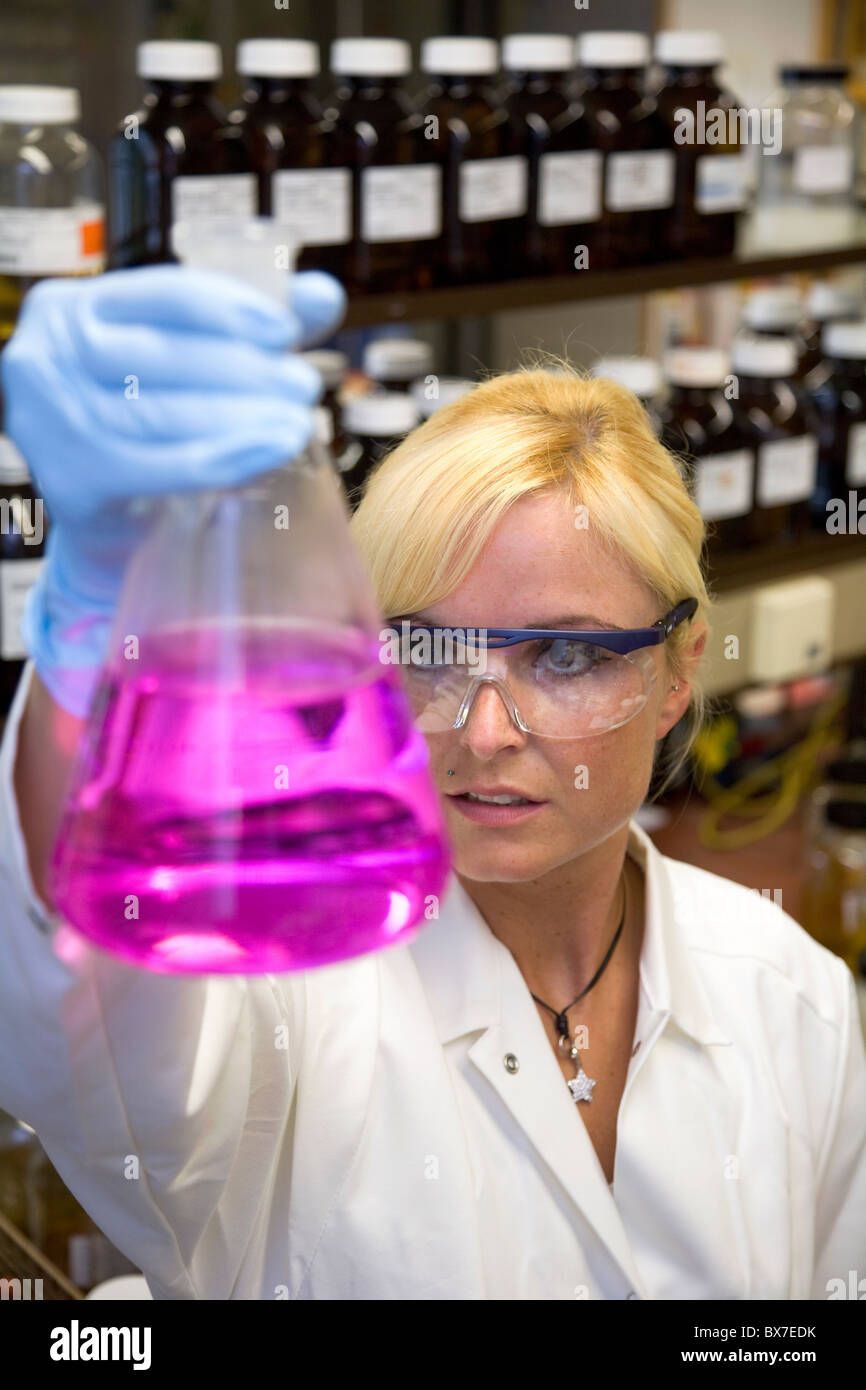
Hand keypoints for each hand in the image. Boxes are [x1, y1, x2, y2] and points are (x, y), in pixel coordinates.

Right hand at [0, 264, 345, 715]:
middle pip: (162, 354)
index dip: (231, 309)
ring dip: (240, 416)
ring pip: (160, 412)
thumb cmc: (153, 429)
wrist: (112, 523)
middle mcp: (44, 356)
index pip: (162, 294)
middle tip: (303, 386)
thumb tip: (324, 295)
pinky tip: (268, 453)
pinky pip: (158, 466)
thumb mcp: (192, 365)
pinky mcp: (67, 480)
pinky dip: (221, 459)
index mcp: (71, 308)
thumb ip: (253, 328)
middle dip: (244, 369)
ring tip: (296, 424)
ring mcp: (47, 420)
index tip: (288, 331)